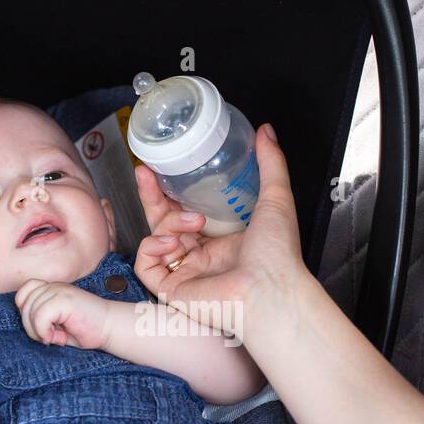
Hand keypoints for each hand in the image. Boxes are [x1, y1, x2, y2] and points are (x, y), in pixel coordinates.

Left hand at [14, 279, 110, 349]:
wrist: (111, 327)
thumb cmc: (86, 329)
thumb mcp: (58, 324)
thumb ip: (41, 320)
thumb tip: (29, 327)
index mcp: (52, 289)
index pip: (24, 291)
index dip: (25, 310)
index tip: (40, 326)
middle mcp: (54, 286)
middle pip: (24, 303)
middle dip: (31, 327)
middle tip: (50, 337)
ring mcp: (59, 290)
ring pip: (31, 311)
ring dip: (39, 331)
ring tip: (56, 338)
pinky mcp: (64, 300)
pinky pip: (40, 316)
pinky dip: (44, 331)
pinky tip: (59, 338)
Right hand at [133, 124, 306, 339]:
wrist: (269, 291)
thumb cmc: (277, 255)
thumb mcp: (276, 198)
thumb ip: (270, 162)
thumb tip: (265, 132)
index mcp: (222, 239)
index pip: (187, 208)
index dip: (172, 189)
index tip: (165, 167)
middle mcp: (202, 256)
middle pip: (164, 220)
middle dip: (152, 195)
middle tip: (146, 173)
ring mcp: (185, 273)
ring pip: (156, 237)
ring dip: (168, 221)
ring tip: (193, 222)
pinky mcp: (171, 290)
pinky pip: (145, 264)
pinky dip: (151, 248)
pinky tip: (169, 243)